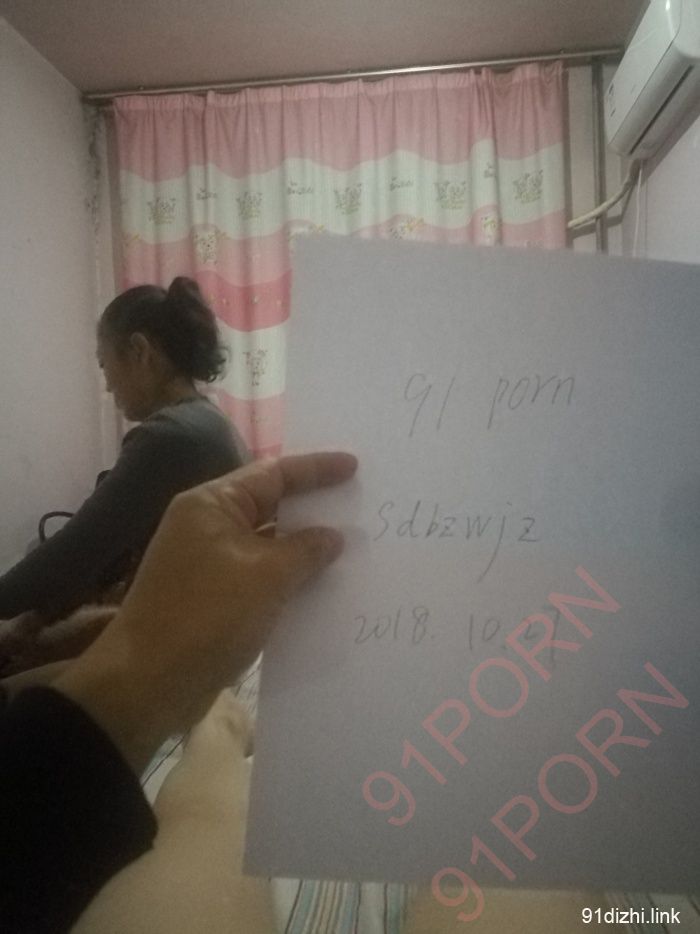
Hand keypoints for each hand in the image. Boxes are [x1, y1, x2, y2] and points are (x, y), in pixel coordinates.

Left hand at [54, 451, 357, 771]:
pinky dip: (288, 577)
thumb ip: (306, 550)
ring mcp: (208, 562)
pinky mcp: (212, 596)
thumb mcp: (266, 577)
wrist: (148, 684)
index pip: (273, 473)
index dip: (316, 469)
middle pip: (269, 505)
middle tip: (359, 504)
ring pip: (267, 543)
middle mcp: (207, 525)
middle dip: (313, 507)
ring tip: (351, 546)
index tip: (355, 465)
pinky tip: (321, 587)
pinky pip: (259, 575)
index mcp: (211, 505)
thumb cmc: (206, 616)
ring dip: (303, 547)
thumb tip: (332, 536)